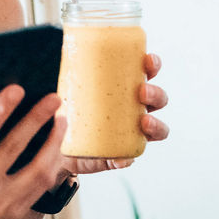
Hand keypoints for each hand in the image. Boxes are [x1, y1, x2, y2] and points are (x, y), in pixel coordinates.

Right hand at [0, 86, 65, 218]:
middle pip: (14, 147)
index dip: (1, 109)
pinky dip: (52, 164)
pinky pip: (40, 187)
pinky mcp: (13, 214)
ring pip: (36, 170)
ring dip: (53, 142)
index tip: (17, 89)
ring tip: (61, 120)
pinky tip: (56, 146)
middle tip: (52, 99)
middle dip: (36, 119)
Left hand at [63, 52, 169, 175]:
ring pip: (157, 129)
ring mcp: (132, 133)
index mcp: (127, 89)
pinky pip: (131, 158)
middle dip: (156, 94)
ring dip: (156, 125)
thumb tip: (60, 69)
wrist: (60, 144)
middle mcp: (135, 110)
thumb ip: (65, 76)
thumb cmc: (71, 109)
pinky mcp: (121, 155)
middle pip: (158, 100)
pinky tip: (122, 158)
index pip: (147, 74)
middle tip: (142, 90)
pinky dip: (128, 158)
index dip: (152, 66)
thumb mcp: (68, 89)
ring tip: (144, 121)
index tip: (147, 60)